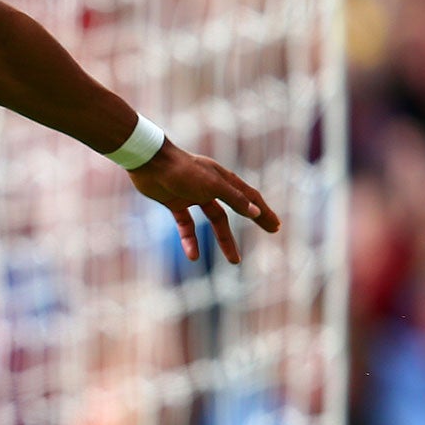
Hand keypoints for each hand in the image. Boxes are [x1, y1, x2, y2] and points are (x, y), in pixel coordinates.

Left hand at [128, 141, 279, 264]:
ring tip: (235, 261)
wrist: (149, 163)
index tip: (275, 226)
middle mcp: (211, 186)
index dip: (263, 211)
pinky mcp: (175, 203)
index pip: (249, 197)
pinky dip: (190, 240)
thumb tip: (255, 212)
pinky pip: (187, 226)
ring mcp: (192, 195)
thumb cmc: (182, 170)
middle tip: (270, 233)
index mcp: (223, 179)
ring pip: (214, 220)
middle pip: (236, 208)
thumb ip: (234, 198)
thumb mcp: (212, 185)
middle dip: (253, 221)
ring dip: (224, 240)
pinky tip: (193, 256)